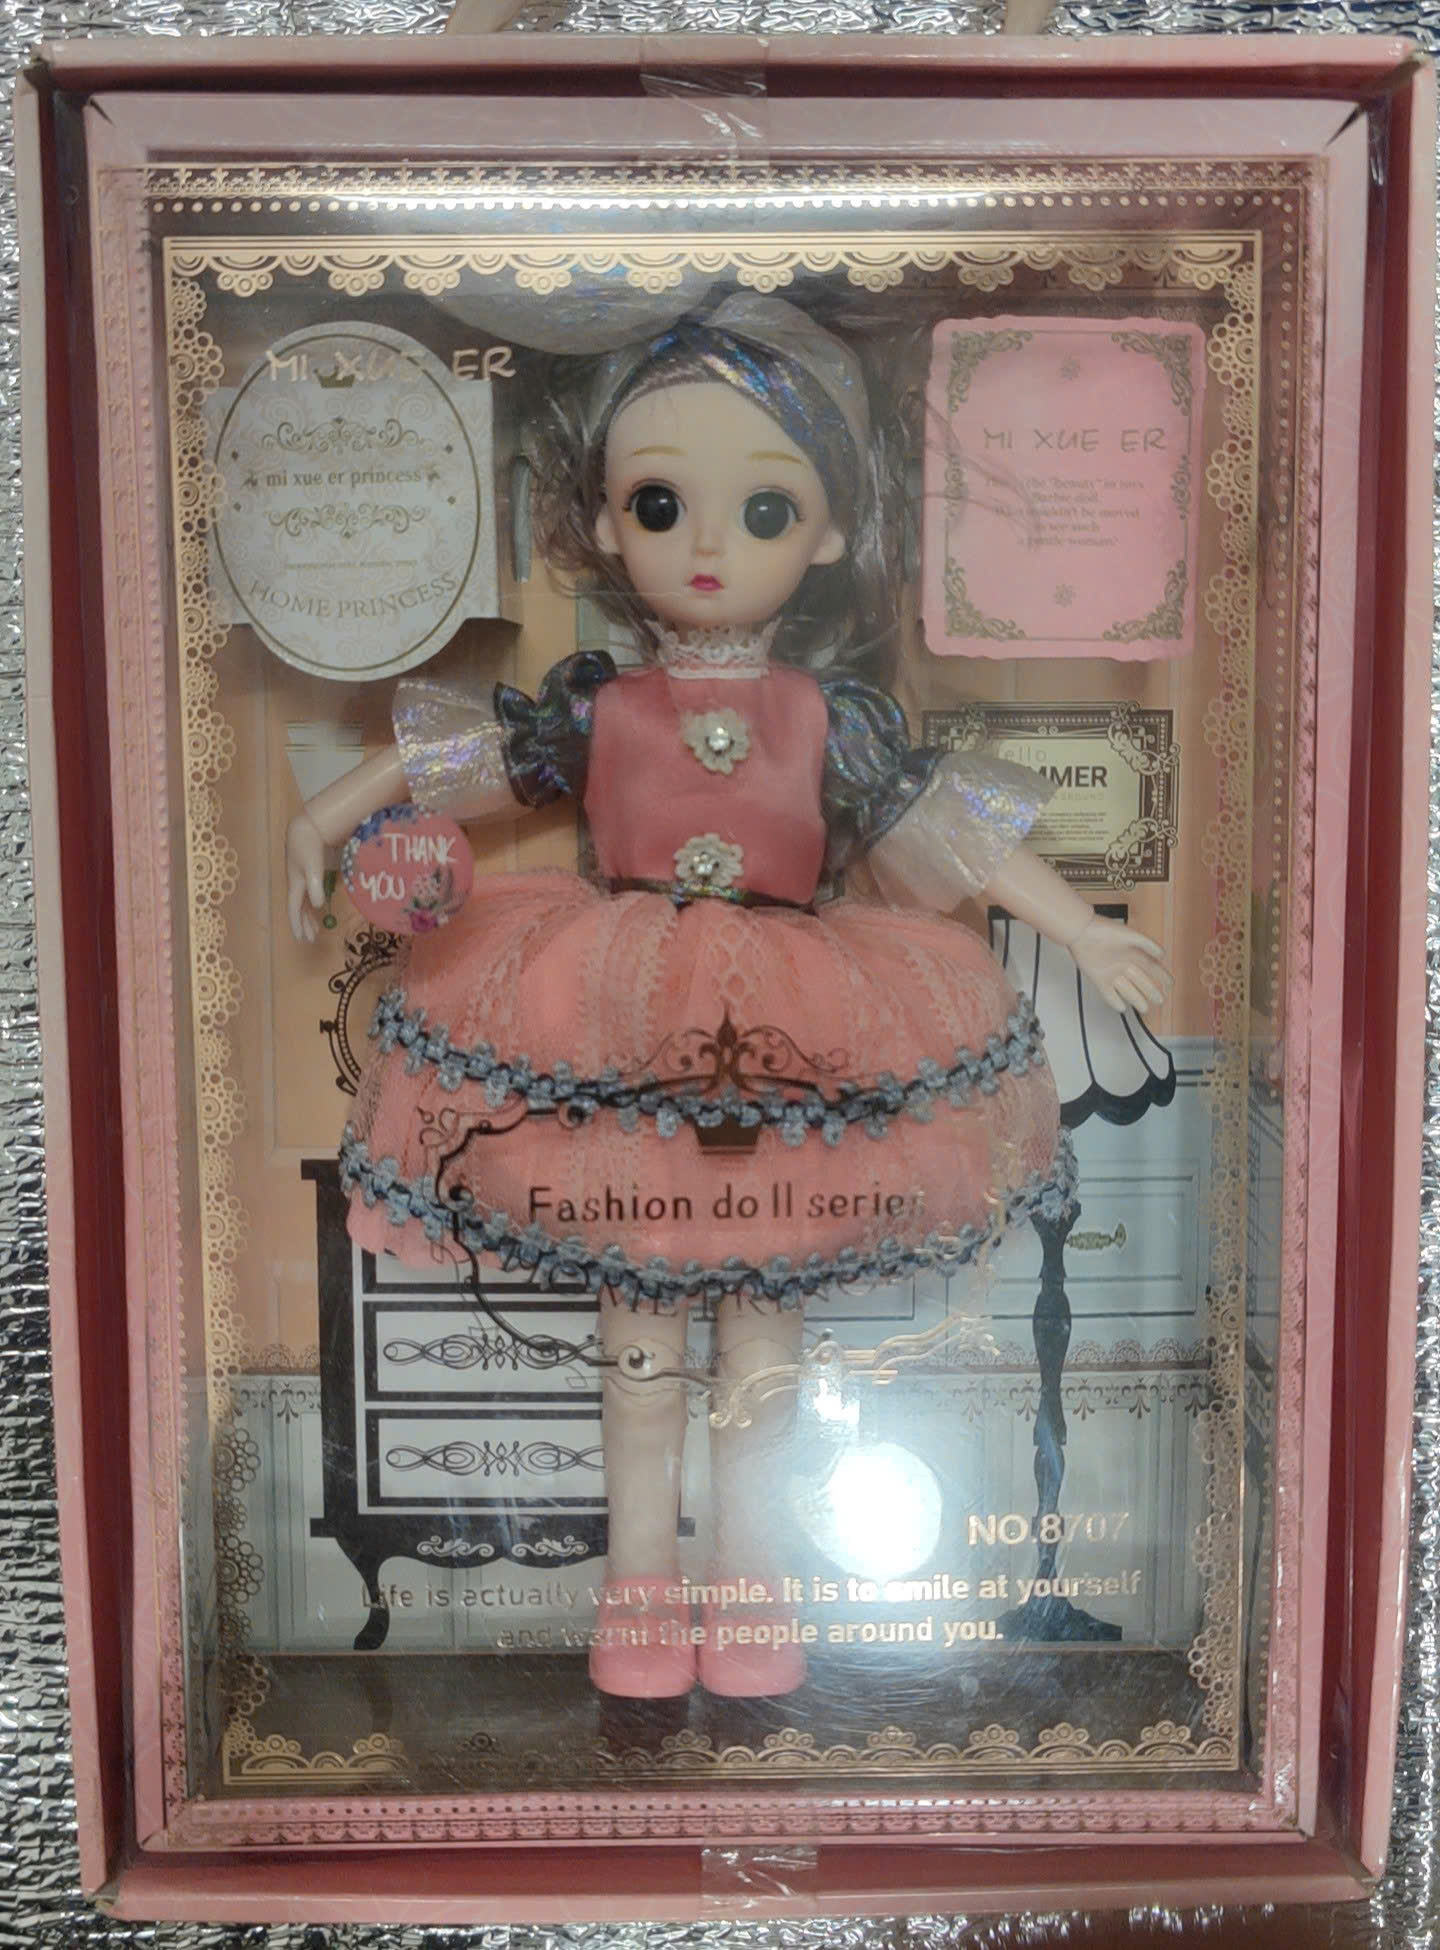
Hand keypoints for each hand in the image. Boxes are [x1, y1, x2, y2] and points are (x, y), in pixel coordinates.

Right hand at [286, 811, 327, 943]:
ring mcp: (301, 879)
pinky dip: (312, 905)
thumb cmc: (309, 846)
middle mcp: (296, 884)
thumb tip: (317, 905)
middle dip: (304, 924)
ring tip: (315, 930)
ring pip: (303, 903)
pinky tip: (318, 910)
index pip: (294, 909)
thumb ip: (315, 886)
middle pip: (298, 909)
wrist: (307, 827)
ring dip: (308, 917)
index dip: (297, 924)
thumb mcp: (313, 867)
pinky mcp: (308, 873)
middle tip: (310, 939)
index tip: (302, 938)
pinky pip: (308, 895)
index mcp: (295, 884)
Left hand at [1068, 916, 1171, 1013]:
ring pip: (1128, 990)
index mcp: (1134, 954)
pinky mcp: (1099, 979)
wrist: (1081, 932)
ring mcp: (1112, 973)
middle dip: (1152, 992)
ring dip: (1137, 1000)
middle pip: (1142, 982)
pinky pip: (1109, 994)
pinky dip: (1115, 1001)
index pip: (1153, 968)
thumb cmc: (1104, 930)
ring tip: (1145, 1009)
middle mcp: (1125, 965)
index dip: (1162, 977)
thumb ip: (1148, 944)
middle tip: (1160, 1000)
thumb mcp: (1131, 935)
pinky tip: (1122, 1007)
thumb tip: (1162, 954)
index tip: (1171, 985)